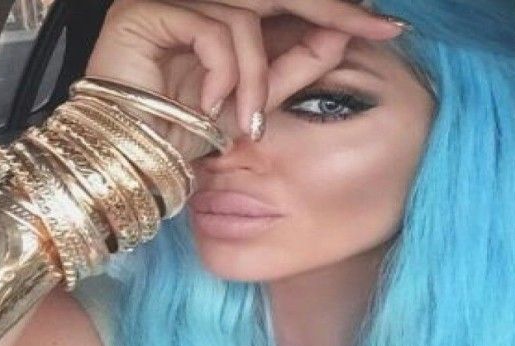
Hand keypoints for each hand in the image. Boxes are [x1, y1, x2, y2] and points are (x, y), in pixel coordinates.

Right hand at [85, 0, 404, 157]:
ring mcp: (166, 2)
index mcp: (214, 17)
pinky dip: (223, 72)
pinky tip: (208, 106)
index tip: (386, 27)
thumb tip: (339, 36)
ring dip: (255, 77)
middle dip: (327, 11)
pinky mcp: (143, 12)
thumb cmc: (179, 135)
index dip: (332, 10)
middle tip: (376, 29)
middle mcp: (191, 1)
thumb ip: (290, 68)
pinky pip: (212, 29)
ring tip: (244, 121)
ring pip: (244, 19)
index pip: (281, 2)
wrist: (128, 161)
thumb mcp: (250, 102)